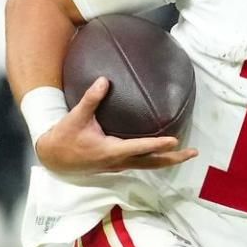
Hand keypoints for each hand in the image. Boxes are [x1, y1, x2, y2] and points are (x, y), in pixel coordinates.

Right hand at [36, 77, 196, 175]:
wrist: (53, 158)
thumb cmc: (65, 138)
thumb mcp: (76, 117)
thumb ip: (91, 99)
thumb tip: (104, 80)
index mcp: (111, 151)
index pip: (139, 147)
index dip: (157, 144)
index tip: (174, 140)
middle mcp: (118, 161)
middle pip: (151, 163)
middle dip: (173, 158)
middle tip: (193, 152)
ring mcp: (118, 165)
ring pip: (148, 165)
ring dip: (167, 160)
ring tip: (185, 153)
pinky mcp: (116, 164)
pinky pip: (141, 163)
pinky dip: (155, 159)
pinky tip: (163, 152)